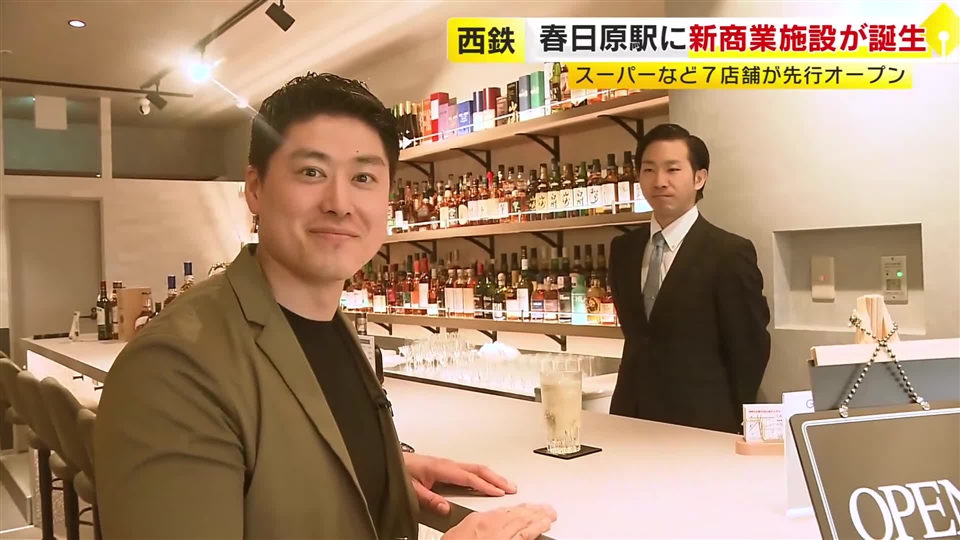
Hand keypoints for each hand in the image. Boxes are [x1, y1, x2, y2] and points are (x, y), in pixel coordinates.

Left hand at [403, 453, 515, 514]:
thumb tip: (445, 507)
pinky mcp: (447, 466)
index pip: (469, 477)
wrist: (393, 460)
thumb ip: (429, 498)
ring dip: (492, 476)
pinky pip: (470, 470)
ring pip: (476, 468)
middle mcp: (448, 464)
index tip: (499, 493)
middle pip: (478, 469)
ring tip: (505, 484)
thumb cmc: (402, 470)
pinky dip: (483, 475)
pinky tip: (487, 481)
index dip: (485, 485)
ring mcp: (449, 464)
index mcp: (442, 468)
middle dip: (497, 478)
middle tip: (511, 487)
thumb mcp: (411, 488)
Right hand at [441, 504, 556, 539]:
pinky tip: (544, 526)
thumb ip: (472, 527)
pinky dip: (536, 529)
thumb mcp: (458, 534)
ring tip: (550, 514)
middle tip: (546, 508)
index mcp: (479, 520)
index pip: (503, 511)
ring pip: (524, 523)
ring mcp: (501, 537)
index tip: (526, 507)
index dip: (517, 509)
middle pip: (517, 515)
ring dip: (539, 517)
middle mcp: (492, 526)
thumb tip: (478, 529)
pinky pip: (525, 536)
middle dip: (532, 511)